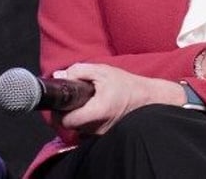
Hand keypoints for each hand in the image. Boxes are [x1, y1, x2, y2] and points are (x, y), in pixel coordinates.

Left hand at [51, 63, 184, 134]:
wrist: (146, 98)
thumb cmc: (126, 85)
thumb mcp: (102, 70)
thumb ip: (78, 71)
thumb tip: (59, 76)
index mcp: (97, 111)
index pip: (66, 121)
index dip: (59, 111)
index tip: (62, 100)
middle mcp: (98, 127)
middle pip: (70, 124)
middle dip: (68, 110)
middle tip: (74, 97)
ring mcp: (101, 134)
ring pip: (77, 128)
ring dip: (77, 115)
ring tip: (87, 101)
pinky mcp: (104, 136)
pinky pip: (87, 130)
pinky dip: (86, 119)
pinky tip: (93, 108)